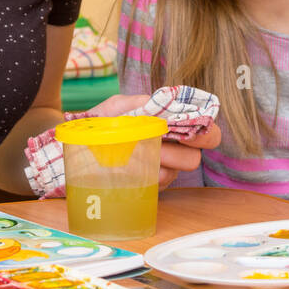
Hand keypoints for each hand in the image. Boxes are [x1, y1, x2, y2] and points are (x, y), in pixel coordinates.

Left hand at [83, 93, 220, 189]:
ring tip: (137, 151)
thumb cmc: (102, 123)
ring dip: (158, 161)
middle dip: (178, 151)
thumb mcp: (115, 107)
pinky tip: (130, 164)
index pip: (207, 133)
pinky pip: (158, 183)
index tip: (189, 129)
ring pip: (176, 172)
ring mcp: (164, 169)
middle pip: (195, 158)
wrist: (80, 146)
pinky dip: (146, 172)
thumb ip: (136, 102)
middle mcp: (174, 150)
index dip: (206, 133)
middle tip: (159, 142)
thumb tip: (155, 103)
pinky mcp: (151, 186)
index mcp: (173, 127)